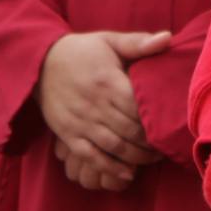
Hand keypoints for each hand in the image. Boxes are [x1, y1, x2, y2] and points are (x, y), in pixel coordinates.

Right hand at [37, 30, 172, 187]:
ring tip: (152, 160)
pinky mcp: (68, 134)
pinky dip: (109, 168)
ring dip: (136, 158)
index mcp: (107, 81)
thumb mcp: (109, 41)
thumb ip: (139, 43)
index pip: (138, 107)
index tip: (170, 125)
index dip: (156, 120)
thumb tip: (168, 38)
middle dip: (150, 143)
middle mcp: (94, 104)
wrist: (41, 63)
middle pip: (129, 130)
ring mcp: (80, 121)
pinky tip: (127, 173)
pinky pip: (90, 156)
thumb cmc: (82, 51)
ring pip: (113, 146)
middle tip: (166, 147)